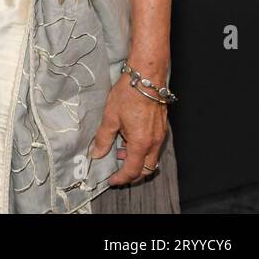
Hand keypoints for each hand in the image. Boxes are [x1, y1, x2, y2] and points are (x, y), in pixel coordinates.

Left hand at [90, 65, 170, 185]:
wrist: (146, 78)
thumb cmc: (128, 95)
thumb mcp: (110, 117)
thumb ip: (103, 138)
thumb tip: (97, 153)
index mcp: (141, 143)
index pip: (133, 170)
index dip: (122, 178)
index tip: (112, 180)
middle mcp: (154, 142)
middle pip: (146, 168)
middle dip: (132, 173)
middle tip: (117, 168)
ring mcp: (160, 135)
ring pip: (151, 158)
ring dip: (137, 159)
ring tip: (120, 149)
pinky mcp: (162, 128)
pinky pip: (153, 146)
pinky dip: (142, 149)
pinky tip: (129, 137)